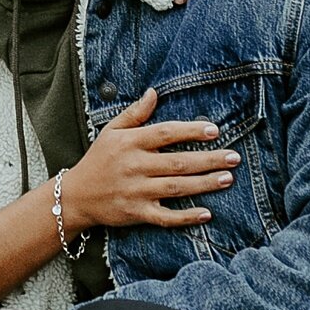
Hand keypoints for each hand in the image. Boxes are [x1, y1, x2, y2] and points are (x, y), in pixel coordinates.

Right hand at [60, 87, 237, 233]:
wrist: (76, 196)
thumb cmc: (98, 160)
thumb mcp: (111, 131)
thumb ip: (135, 113)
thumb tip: (154, 92)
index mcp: (130, 143)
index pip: (165, 133)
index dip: (191, 131)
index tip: (214, 130)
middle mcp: (134, 166)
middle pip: (178, 162)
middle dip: (209, 160)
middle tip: (234, 157)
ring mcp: (136, 191)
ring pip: (176, 188)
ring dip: (204, 184)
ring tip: (227, 178)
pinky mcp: (137, 213)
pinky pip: (165, 217)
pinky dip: (186, 216)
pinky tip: (206, 214)